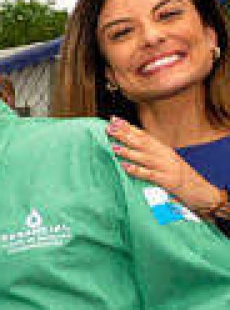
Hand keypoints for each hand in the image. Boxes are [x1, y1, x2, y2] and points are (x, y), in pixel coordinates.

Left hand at [107, 118, 223, 213]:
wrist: (200, 190)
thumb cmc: (179, 176)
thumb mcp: (166, 160)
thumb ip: (151, 153)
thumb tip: (131, 144)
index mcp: (163, 149)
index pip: (143, 135)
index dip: (128, 127)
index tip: (114, 119)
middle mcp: (164, 155)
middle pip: (142, 142)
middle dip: (125, 134)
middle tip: (109, 128)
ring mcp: (166, 167)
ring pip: (145, 157)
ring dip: (128, 151)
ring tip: (113, 146)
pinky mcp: (167, 181)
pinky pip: (150, 174)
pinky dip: (137, 170)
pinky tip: (125, 166)